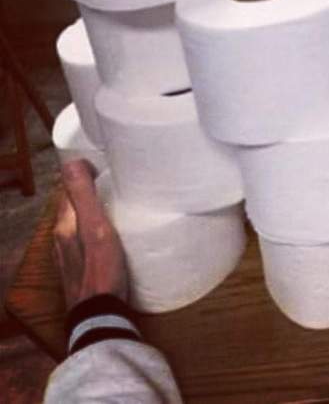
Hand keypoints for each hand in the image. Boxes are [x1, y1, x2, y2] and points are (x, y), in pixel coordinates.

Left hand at [53, 160, 127, 308]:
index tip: (105, 167)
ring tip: (117, 205)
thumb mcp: (95, 227)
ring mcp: (69, 258)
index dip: (83, 176)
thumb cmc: (101, 269)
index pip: (67, 191)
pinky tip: (111, 236)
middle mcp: (61, 241)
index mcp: (63, 227)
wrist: (100, 316)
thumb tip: (72, 162)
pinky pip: (85, 243)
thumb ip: (83, 197)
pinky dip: (95, 233)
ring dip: (93, 213)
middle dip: (89, 194)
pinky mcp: (79, 272)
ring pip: (78, 226)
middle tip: (115, 183)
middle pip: (73, 208)